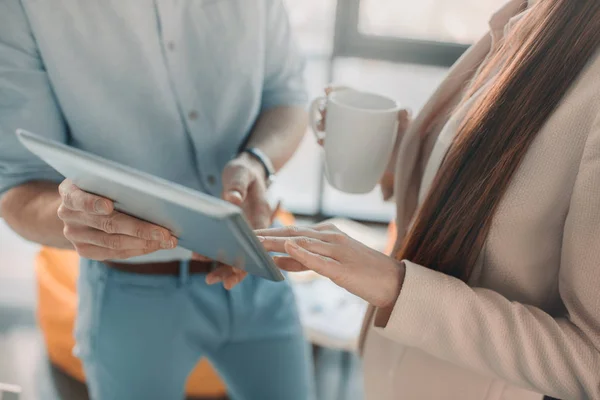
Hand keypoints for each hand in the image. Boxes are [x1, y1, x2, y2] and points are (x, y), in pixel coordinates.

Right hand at [57, 179, 176, 260]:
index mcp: (69, 192)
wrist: (76, 205)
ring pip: (114, 243)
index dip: (92, 203)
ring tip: (168, 241)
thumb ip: (115, 182)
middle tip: (165, 233)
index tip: (108, 206)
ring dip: (145, 243)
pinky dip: (139, 250)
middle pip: (107, 224)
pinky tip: (156, 245)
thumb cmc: (99, 185)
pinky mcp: (84, 250)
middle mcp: (68, 215)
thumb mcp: (101, 177)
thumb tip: (151, 191)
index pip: (79, 198)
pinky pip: (115, 253)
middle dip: (140, 229)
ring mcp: (75, 235)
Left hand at [203, 152, 272, 288]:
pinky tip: (199, 256)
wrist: (246, 170)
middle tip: (211, 280)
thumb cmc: (245, 173)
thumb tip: (232, 199)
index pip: (257, 246)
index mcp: (261, 217)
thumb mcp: (242, 174)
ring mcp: (243, 231)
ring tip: (206, 277)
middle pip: (245, 256)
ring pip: (234, 254)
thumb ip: (238, 186)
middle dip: (229, 271)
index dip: (247, 261)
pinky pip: (224, 245)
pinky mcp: (232, 230)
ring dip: (221, 266)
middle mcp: (254, 229)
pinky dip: (213, 253)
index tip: (235, 273)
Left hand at [256, 223, 405, 307]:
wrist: (393, 282)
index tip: (247, 234)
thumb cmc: (361, 273)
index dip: (268, 232)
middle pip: (292, 233)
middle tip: (242, 236)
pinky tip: (286, 248)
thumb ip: (303, 260)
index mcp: (327, 234)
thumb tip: (277, 260)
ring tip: (254, 241)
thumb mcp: (328, 264)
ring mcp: (337, 251)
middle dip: (266, 235)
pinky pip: (318, 259)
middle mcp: (331, 237)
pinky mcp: (342, 267)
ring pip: (301, 243)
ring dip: (276, 242)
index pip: (292, 231)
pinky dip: (301, 252)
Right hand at [313, 85, 411, 199]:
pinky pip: (334, 144)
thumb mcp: (406, 129)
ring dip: (322, 125)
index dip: (337, 90)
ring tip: (320, 130)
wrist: (404, 164)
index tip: (326, 90)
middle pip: (337, 110)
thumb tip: (404, 111)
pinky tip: (321, 143)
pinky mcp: (351, 150)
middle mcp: (359, 120)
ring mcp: (354, 135)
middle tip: (322, 116)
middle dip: (324, 110)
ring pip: (332, 126)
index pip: (351, 95)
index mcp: (370, 108)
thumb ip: (406, 119)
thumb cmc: (406, 141)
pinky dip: (326, 143)